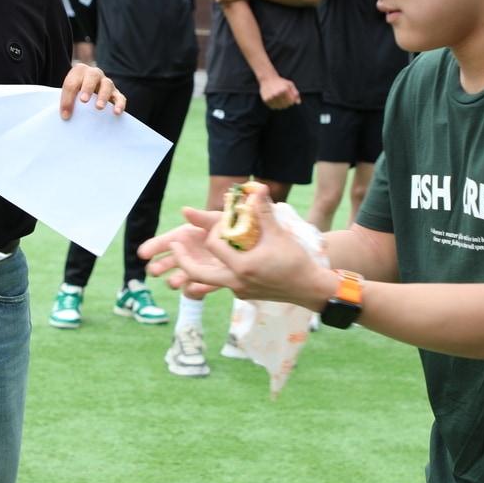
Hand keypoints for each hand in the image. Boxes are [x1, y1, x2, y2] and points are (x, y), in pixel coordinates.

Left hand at [60, 63, 125, 118]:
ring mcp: (106, 83)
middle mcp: (95, 74)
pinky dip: (119, 104)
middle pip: (92, 77)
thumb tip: (66, 116)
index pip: (72, 83)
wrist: (87, 91)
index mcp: (79, 71)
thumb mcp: (68, 93)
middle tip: (83, 100)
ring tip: (99, 107)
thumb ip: (66, 102)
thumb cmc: (76, 93)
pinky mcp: (116, 94)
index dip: (68, 97)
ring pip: (107, 85)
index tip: (66, 113)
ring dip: (103, 96)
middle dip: (88, 88)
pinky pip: (120, 97)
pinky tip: (116, 112)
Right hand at [139, 207, 224, 296]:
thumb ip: (201, 218)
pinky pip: (200, 288)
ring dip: (175, 280)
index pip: (164, 242)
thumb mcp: (216, 220)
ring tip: (174, 282)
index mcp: (184, 238)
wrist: (247, 242)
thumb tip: (184, 210)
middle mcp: (187, 254)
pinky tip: (195, 288)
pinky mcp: (210, 280)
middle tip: (153, 270)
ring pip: (180, 278)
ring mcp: (197, 268)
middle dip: (158, 267)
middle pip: (167, 263)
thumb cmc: (227, 227)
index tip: (142, 253)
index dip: (152, 247)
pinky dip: (196, 290)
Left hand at [144, 186, 332, 308]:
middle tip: (172, 244)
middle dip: (182, 259)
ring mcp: (239, 291)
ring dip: (198, 266)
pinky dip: (218, 270)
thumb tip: (257, 188)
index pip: (214, 245)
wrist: (311, 288)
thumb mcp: (279, 234)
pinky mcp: (244, 295)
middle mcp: (236, 282)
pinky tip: (221, 259)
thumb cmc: (296, 261)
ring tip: (187, 253)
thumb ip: (263, 211)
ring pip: (209, 279)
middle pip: (198, 272)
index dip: (214, 230)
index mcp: (241, 267)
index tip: (221, 222)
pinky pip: (223, 282)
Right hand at [258, 74, 299, 109]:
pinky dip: (275, 105)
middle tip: (284, 98)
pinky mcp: (266, 100)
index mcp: (284, 90)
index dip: (292, 101)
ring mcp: (271, 97)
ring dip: (281, 105)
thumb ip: (295, 93)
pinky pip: (273, 107)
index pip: (291, 102)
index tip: (290, 98)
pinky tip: (275, 100)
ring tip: (279, 99)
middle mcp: (277, 94)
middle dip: (287, 103)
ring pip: (279, 107)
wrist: (268, 78)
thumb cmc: (280, 81)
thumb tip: (298, 103)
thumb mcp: (290, 84)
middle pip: (286, 105)